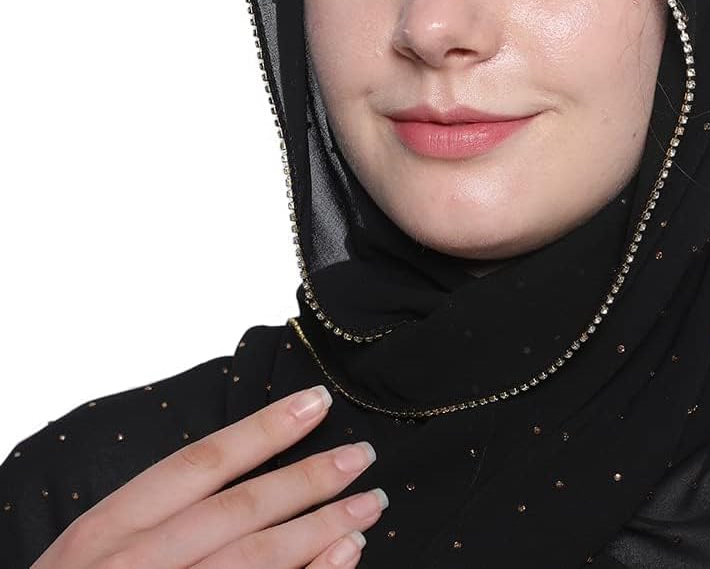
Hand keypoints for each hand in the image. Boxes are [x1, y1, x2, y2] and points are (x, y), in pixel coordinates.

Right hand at [32, 384, 386, 567]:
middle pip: (240, 511)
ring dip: (323, 531)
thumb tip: (251, 467)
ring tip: (368, 507)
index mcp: (109, 529)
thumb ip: (161, 510)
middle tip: (363, 456)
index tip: (317, 401)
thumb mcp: (96, 549)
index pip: (201, 463)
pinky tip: (344, 558)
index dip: (266, 429)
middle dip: (310, 480)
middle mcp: (137, 565)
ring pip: (257, 560)